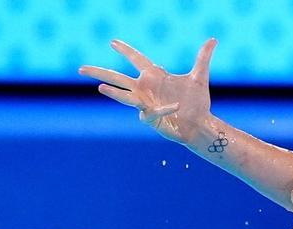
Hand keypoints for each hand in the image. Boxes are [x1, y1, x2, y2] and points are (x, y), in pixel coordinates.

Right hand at [79, 38, 216, 143]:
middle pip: (118, 78)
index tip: (112, 41)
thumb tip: (213, 39)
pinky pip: (153, 112)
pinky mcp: (152, 119)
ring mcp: (146, 104)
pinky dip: (164, 109)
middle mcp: (145, 90)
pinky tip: (174, 107)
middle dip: (99, 72)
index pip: (136, 59)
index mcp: (154, 76)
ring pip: (125, 97)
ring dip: (113, 93)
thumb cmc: (197, 103)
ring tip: (100, 87)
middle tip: (79, 68)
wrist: (201, 124)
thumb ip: (203, 58)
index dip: (126, 50)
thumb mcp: (199, 77)